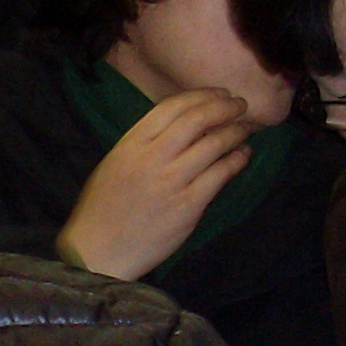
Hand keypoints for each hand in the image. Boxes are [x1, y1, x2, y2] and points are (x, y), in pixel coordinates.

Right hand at [58, 88, 253, 279]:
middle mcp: (153, 156)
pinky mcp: (188, 206)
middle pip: (198, 119)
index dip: (202, 95)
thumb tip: (184, 124)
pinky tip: (243, 155)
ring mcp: (173, 181)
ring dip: (236, 132)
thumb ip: (146, 141)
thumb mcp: (116, 161)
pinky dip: (237, 160)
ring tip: (246, 129)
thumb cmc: (104, 206)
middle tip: (240, 106)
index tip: (219, 94)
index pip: (173, 106)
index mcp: (132, 142)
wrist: (99, 250)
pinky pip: (220, 175)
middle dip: (225, 107)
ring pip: (215, 145)